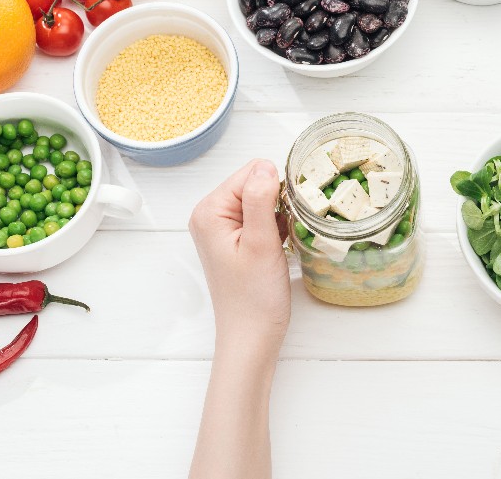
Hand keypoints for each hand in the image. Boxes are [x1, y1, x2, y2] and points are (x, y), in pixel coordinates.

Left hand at [189, 160, 290, 359]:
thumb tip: (266, 165)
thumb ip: (260, 200)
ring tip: (282, 240)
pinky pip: (260, 216)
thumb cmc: (254, 297)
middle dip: (278, 200)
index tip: (290, 212)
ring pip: (261, 199)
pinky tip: (280, 244)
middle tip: (286, 230)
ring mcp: (222, 228)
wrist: (251, 336)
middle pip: (255, 183)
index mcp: (210, 211)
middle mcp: (210, 215)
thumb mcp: (261, 243)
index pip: (251, 172)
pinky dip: (275, 225)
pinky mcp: (235, 240)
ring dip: (279, 214)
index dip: (276, 188)